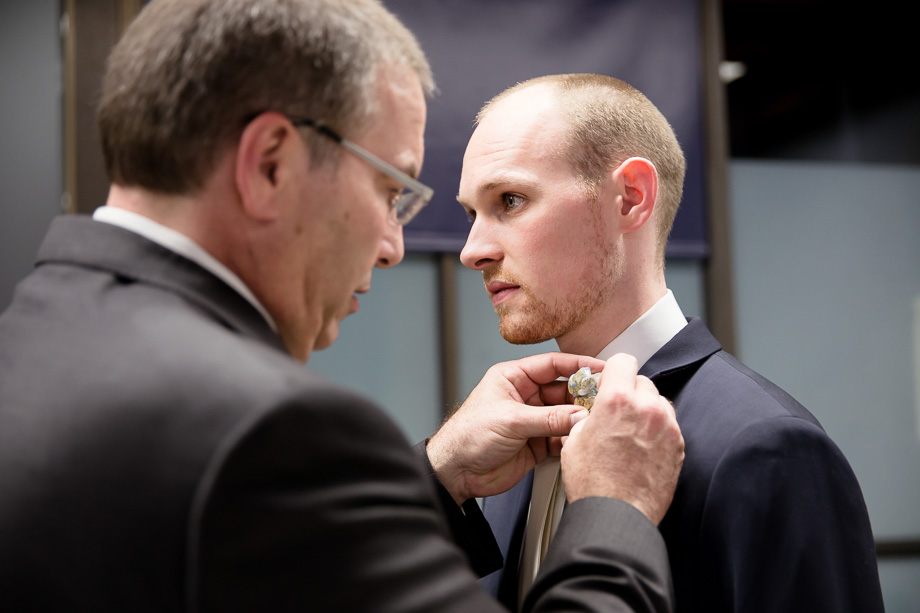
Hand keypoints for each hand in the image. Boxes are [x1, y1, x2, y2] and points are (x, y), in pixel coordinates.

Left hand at [427, 352, 605, 504]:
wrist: (456, 472)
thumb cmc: (467, 437)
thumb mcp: (510, 421)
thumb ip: (548, 418)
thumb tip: (580, 415)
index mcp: (513, 378)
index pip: (553, 365)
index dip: (579, 365)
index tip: (602, 368)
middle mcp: (525, 397)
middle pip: (564, 390)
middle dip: (584, 396)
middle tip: (604, 401)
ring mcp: (532, 420)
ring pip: (566, 415)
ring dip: (579, 420)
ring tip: (595, 423)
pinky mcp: (537, 444)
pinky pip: (562, 437)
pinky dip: (573, 440)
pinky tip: (580, 441)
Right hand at [561, 353, 683, 524]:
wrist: (617, 516)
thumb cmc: (594, 485)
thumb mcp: (573, 441)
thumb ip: (586, 416)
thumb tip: (589, 412)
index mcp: (617, 400)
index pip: (623, 361)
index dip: (613, 370)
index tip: (610, 379)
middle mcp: (646, 408)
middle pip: (642, 381)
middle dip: (628, 392)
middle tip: (616, 412)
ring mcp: (667, 427)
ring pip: (658, 402)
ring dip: (645, 410)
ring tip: (629, 433)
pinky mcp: (679, 446)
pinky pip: (669, 425)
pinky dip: (657, 431)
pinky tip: (641, 448)